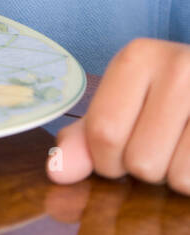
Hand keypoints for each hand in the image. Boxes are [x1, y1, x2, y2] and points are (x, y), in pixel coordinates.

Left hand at [47, 37, 189, 195]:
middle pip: (140, 160)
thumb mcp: (123, 104)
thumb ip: (86, 138)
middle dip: (143, 169)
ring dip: (173, 177)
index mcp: (139, 57)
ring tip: (180, 147)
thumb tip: (56, 171)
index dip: (105, 160)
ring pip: (176, 177)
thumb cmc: (165, 97)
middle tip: (158, 146)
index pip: (104, 132)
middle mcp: (178, 69)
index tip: (118, 152)